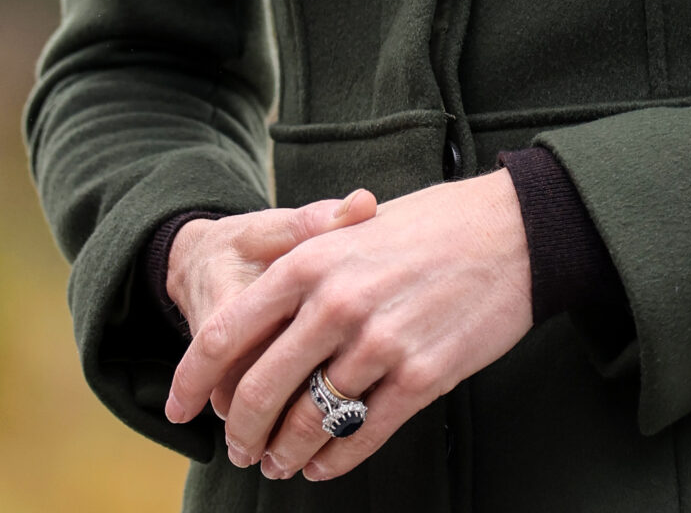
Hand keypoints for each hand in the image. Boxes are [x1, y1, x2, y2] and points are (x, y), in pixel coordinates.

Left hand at [165, 169, 532, 483]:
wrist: (514, 230)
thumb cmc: (435, 225)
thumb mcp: (357, 229)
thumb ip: (309, 269)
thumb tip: (261, 323)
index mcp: (311, 260)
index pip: (225, 332)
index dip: (190, 378)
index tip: (176, 407)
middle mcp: (336, 302)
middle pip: (261, 389)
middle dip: (242, 430)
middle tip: (238, 448)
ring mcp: (380, 342)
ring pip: (309, 421)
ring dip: (286, 452)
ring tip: (279, 462)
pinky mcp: (421, 376)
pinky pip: (360, 435)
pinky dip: (334, 459)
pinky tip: (323, 465)